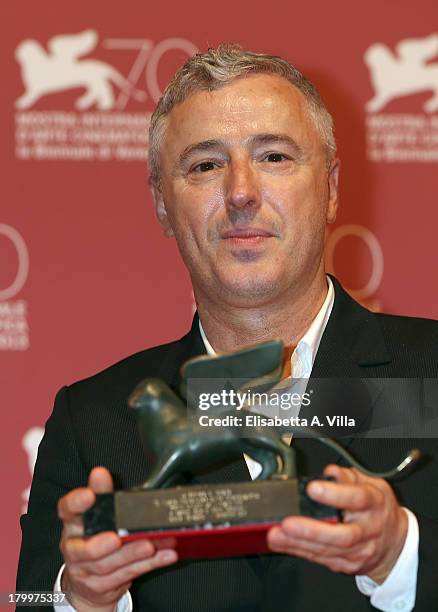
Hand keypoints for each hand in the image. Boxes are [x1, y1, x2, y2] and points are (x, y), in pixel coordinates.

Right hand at [58, 467, 177, 611]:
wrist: (86, 579)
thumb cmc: (96, 537)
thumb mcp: (98, 513)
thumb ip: (101, 493)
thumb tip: (100, 473)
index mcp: (72, 524)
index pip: (66, 511)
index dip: (75, 503)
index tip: (89, 494)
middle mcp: (74, 548)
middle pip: (85, 549)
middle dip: (101, 545)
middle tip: (117, 538)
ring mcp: (85, 571)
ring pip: (107, 566)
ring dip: (131, 555)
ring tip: (150, 545)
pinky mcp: (101, 586)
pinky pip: (126, 575)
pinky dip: (148, 565)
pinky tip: (165, 555)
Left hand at [267, 465, 407, 582]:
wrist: (394, 543)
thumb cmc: (378, 510)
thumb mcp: (372, 485)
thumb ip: (349, 476)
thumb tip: (330, 472)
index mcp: (375, 504)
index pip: (357, 499)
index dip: (335, 494)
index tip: (312, 488)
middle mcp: (368, 530)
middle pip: (342, 535)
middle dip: (312, 530)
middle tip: (288, 523)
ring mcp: (358, 551)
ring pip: (328, 550)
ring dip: (299, 543)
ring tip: (277, 534)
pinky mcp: (346, 565)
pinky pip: (321, 559)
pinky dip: (299, 551)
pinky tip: (283, 543)